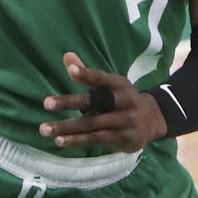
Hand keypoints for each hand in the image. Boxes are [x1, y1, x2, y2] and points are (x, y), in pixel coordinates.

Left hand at [40, 51, 166, 151]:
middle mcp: (124, 101)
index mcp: (119, 84)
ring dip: (67, 127)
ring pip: (92, 124)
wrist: (152, 121)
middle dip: (70, 102)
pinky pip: (96, 138)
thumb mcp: (109, 85)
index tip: (71, 70)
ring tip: (45, 129)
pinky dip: (77, 140)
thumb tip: (67, 55)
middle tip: (46, 103)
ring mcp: (125, 121)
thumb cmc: (121, 100)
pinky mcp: (123, 138)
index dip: (87, 74)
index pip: (101, 78)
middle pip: (95, 101)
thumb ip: (86, 73)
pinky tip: (60, 141)